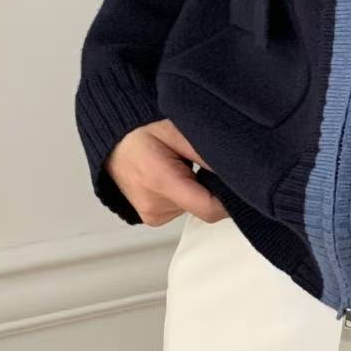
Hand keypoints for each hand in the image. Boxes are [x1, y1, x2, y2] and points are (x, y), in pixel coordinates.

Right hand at [105, 119, 228, 226]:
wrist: (113, 145)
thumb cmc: (143, 134)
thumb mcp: (176, 131)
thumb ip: (205, 152)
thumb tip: (234, 170)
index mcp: (161, 181)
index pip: (209, 207)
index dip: (228, 200)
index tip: (237, 184)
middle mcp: (154, 205)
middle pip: (204, 208)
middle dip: (211, 189)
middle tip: (200, 165)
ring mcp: (152, 215)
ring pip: (194, 208)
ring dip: (196, 191)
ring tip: (182, 168)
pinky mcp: (153, 219)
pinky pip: (182, 209)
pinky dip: (185, 195)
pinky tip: (174, 178)